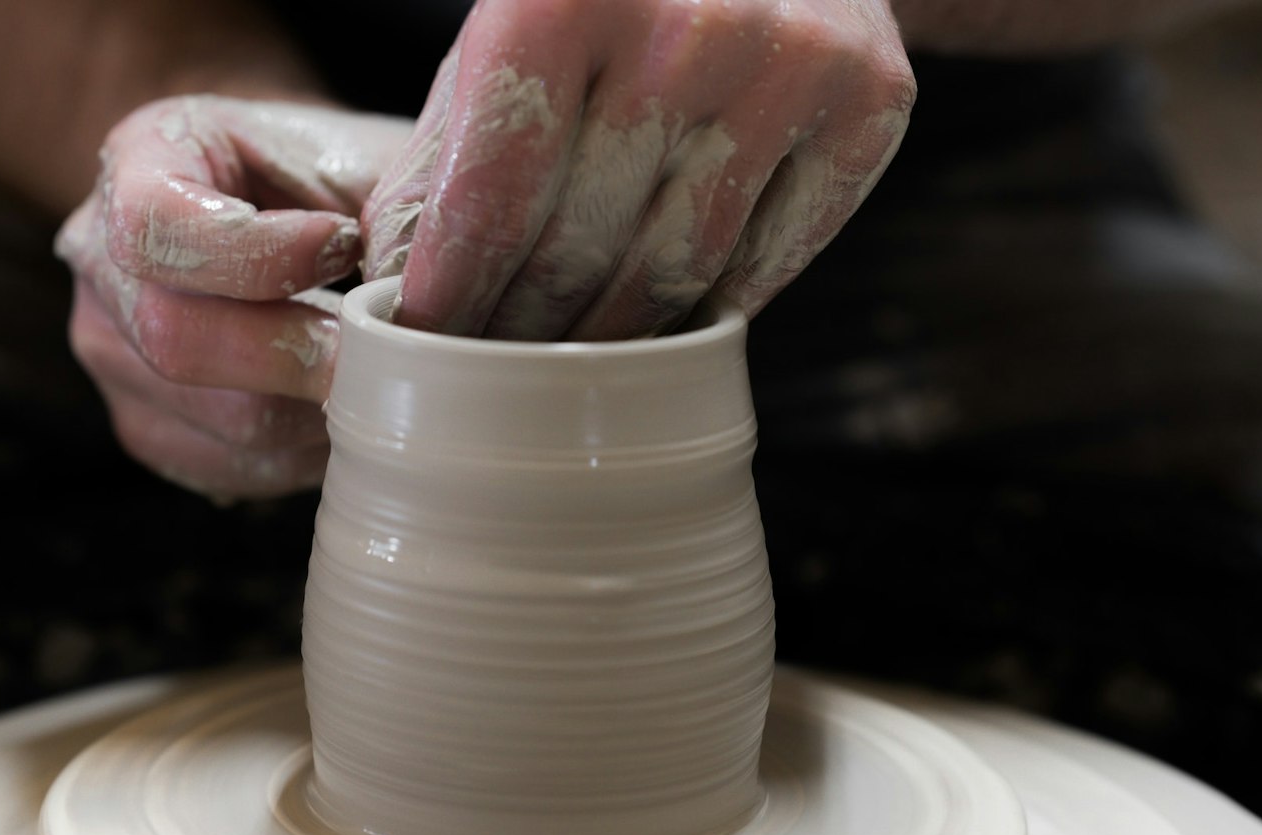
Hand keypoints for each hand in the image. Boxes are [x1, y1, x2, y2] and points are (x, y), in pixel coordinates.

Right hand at [57, 95, 412, 499]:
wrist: (294, 210)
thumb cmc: (334, 180)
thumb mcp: (365, 158)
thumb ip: (390, 211)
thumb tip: (418, 302)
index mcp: (140, 158)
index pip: (156, 225)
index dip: (257, 253)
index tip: (345, 244)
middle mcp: (98, 257)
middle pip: (176, 338)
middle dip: (300, 353)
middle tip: (383, 346)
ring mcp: (111, 349)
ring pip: (219, 418)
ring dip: (316, 408)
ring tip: (372, 373)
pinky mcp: (146, 421)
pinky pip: (228, 465)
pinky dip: (303, 450)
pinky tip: (335, 406)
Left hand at [362, 0, 914, 340]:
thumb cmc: (617, 1)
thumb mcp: (514, 40)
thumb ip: (449, 154)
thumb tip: (393, 284)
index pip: (495, 197)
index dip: (454, 296)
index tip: (431, 354)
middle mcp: (687, 24)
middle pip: (582, 252)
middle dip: (523, 331)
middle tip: (497, 371)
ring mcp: (789, 66)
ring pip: (674, 275)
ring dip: (610, 341)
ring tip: (571, 363)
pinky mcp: (868, 109)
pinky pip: (764, 267)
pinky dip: (706, 311)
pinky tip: (667, 321)